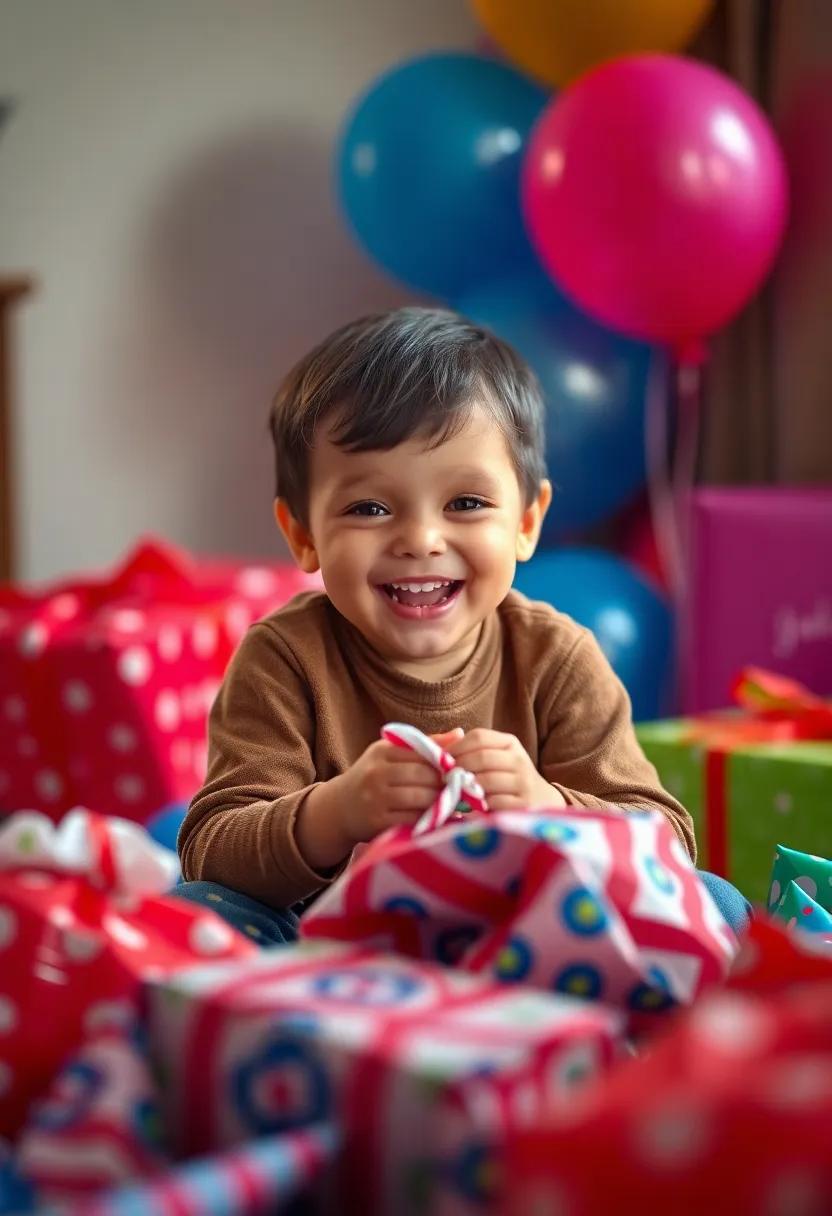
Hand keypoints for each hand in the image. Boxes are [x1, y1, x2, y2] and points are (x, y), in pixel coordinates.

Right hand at [296, 729, 462, 870]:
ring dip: (442, 802)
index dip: (446, 762)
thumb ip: (425, 745)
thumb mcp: (392, 754)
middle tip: (466, 789)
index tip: (463, 770)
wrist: (340, 808)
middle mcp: (376, 772)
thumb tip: (460, 734)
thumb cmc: (374, 777)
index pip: (423, 752)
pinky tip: (442, 819)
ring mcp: (376, 798)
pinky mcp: (378, 822)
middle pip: (424, 775)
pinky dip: (431, 819)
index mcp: (383, 751)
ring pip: (421, 798)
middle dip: (447, 783)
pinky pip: (413, 819)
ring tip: (457, 803)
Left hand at [446, 729, 565, 811]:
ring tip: (454, 792)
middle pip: (481, 758)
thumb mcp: (495, 758)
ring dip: (465, 788)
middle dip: (458, 768)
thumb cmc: (507, 778)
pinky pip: (493, 802)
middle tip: (444, 778)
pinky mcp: (523, 805)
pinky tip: (470, 807)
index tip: (442, 760)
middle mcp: (519, 759)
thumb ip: (472, 751)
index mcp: (509, 743)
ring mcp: (523, 782)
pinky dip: (477, 805)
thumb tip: (440, 751)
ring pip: (486, 781)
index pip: (479, 736)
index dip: (456, 747)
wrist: (541, 800)